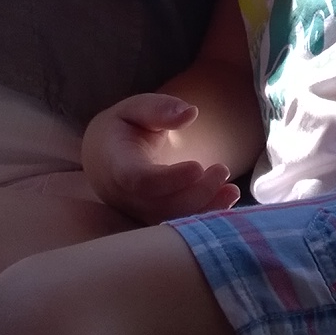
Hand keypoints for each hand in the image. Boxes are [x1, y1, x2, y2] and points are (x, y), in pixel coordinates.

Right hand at [81, 92, 239, 223]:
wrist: (103, 157)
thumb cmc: (122, 128)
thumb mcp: (134, 109)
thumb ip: (159, 109)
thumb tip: (191, 113)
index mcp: (117, 165)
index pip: (140, 180)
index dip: (170, 179)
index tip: (198, 166)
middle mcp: (125, 196)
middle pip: (161, 206)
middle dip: (197, 193)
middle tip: (222, 170)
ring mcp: (137, 212)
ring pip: (171, 222)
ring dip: (205, 210)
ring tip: (231, 190)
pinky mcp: (152, 220)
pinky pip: (177, 225)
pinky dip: (204, 216)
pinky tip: (226, 198)